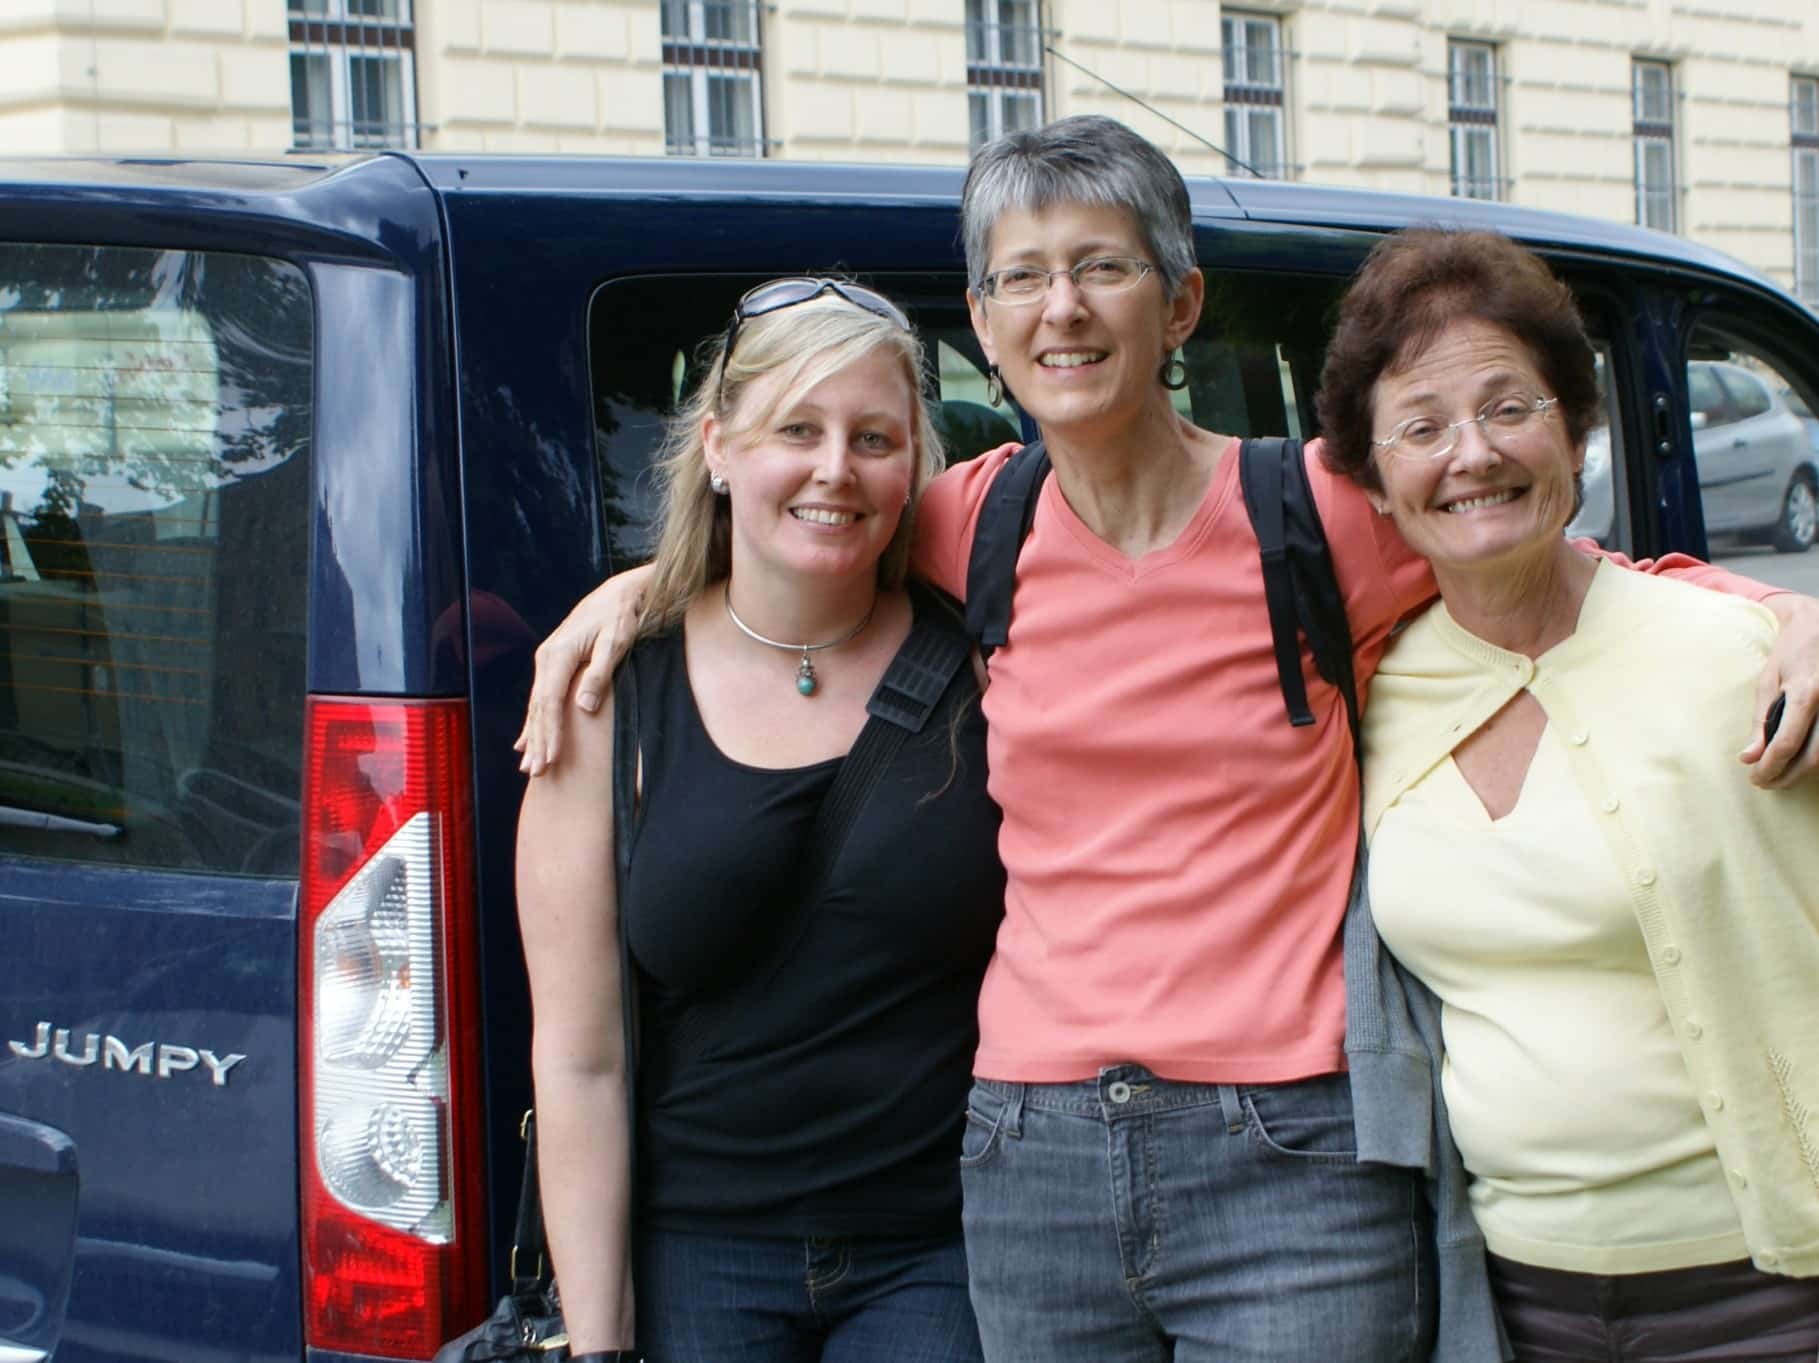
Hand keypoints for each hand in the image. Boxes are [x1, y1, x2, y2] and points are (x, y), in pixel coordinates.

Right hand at [514, 564, 653, 773]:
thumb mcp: (616, 642)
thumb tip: (584, 706)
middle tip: (536, 773)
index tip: (551, 758)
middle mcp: (547, 658)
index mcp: (559, 655)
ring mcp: (547, 660)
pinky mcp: (553, 662)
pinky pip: (540, 697)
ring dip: (533, 736)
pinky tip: (526, 740)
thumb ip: (599, 673)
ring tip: (528, 765)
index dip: (550, 733)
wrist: (618, 593)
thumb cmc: (621, 616)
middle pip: (538, 708)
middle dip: (537, 742)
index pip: (550, 702)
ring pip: (536, 705)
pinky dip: (533, 721)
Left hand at [1741, 592, 1818, 788]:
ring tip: (1779, 775)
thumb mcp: (1767, 682)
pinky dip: (1816, 756)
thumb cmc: (1790, 653)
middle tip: (1766, 783)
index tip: (1755, 779)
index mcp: (1804, 694)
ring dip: (1803, 771)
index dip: (1770, 767)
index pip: (1786, 744)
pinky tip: (1799, 760)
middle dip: (1788, 776)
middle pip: (1813, 757)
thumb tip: (1748, 757)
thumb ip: (1760, 722)